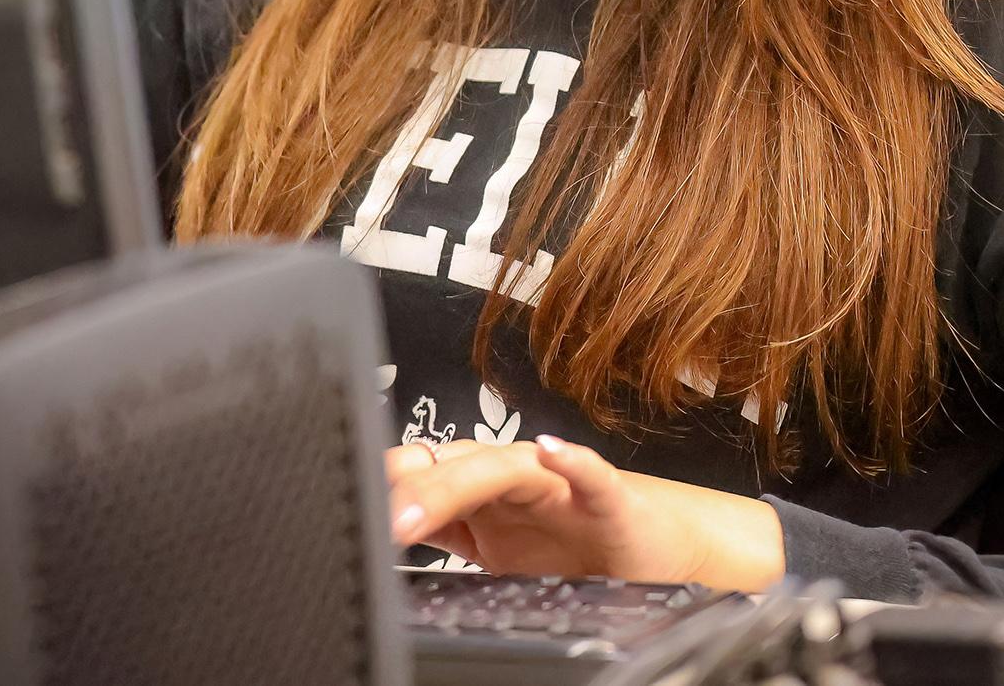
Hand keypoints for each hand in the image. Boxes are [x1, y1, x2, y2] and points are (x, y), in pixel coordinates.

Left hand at [385, 437, 785, 592]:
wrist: (655, 551)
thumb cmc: (574, 546)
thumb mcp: (494, 549)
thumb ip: (444, 531)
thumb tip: (377, 532)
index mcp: (483, 491)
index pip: (423, 475)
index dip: (386, 488)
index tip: (349, 510)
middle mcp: (515, 478)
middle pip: (452, 466)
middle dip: (409, 488)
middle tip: (375, 519)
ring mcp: (560, 486)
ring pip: (504, 466)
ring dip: (459, 480)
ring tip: (418, 506)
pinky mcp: (610, 501)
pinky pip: (594, 475)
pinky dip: (576, 461)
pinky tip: (556, 451)